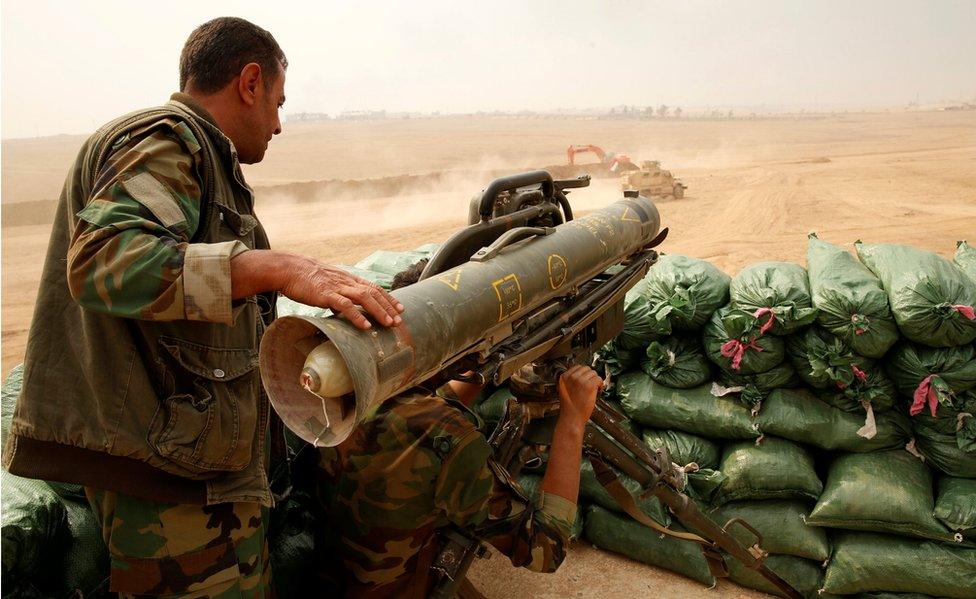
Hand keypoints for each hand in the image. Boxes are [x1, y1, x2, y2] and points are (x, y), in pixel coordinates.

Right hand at [231, 250, 403, 329]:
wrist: (289, 269)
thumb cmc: (306, 279)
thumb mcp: (328, 285)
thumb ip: (338, 296)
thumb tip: (343, 310)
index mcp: (348, 279)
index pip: (374, 287)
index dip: (388, 298)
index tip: (400, 309)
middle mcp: (347, 281)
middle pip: (374, 292)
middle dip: (388, 306)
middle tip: (400, 320)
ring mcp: (337, 287)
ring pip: (364, 298)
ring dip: (379, 311)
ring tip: (389, 324)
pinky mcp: (326, 294)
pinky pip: (345, 305)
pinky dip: (357, 316)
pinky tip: (366, 326)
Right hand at [556, 365, 601, 429]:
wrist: (572, 418)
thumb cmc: (569, 407)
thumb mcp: (564, 390)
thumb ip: (571, 381)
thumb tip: (583, 375)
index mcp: (564, 377)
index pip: (578, 367)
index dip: (584, 374)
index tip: (586, 381)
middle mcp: (572, 377)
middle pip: (587, 368)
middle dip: (590, 377)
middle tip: (591, 386)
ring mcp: (580, 380)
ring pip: (594, 373)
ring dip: (596, 381)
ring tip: (594, 390)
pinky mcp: (589, 386)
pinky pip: (599, 379)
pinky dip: (600, 385)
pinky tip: (597, 392)